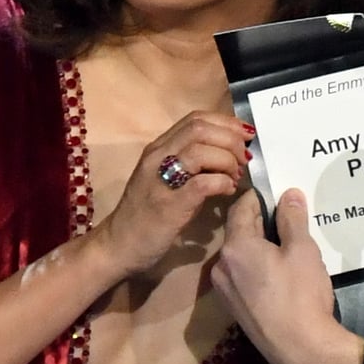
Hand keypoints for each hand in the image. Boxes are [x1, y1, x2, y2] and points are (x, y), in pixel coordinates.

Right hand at [91, 111, 251, 276]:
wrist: (119, 245)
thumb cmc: (145, 215)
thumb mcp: (167, 180)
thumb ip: (191, 164)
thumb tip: (227, 155)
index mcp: (159, 148)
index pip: (196, 119)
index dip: (226, 122)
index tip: (245, 135)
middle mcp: (157, 156)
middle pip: (201, 129)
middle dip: (231, 139)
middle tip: (244, 158)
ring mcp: (161, 179)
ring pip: (202, 150)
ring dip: (228, 160)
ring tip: (235, 176)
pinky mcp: (170, 204)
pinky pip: (203, 183)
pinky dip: (222, 183)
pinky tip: (227, 191)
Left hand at [212, 188, 363, 363]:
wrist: (299, 349)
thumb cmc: (301, 294)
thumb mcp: (302, 250)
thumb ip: (292, 219)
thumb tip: (288, 195)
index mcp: (235, 247)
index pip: (240, 208)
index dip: (259, 197)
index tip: (278, 193)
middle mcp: (221, 266)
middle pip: (238, 232)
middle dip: (261, 222)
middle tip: (288, 218)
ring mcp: (224, 290)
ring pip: (240, 255)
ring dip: (259, 246)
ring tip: (287, 246)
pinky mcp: (234, 308)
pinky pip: (242, 276)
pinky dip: (256, 267)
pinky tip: (279, 273)